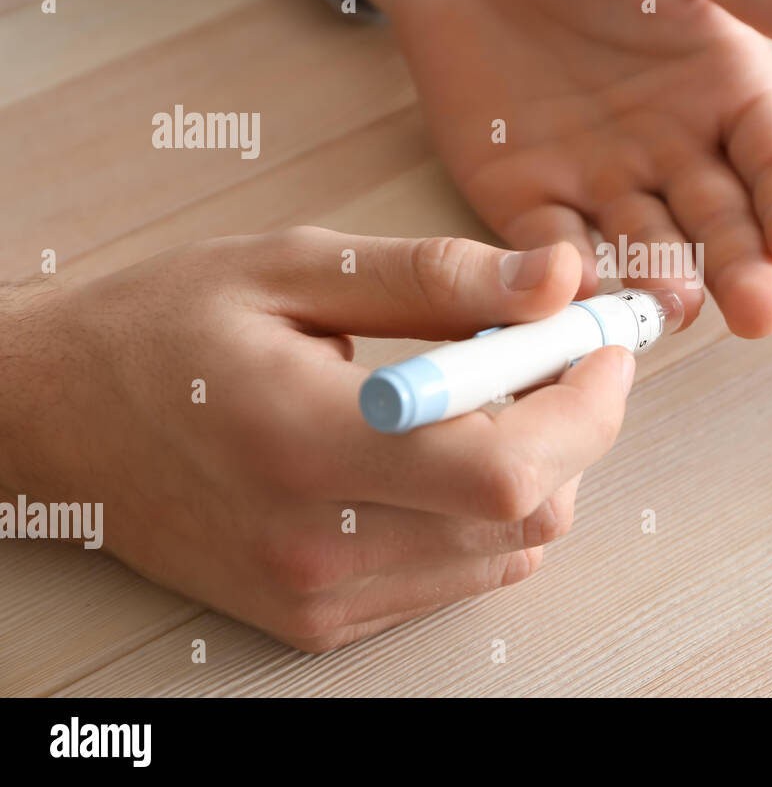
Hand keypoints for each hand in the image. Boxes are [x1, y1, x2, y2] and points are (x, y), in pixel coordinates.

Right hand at [0, 231, 630, 650]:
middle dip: (573, 424)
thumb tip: (560, 279)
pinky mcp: (321, 617)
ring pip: (510, 549)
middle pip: (530, 513)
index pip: (507, 464)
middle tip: (541, 350)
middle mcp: (319, 542)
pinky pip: (462, 575)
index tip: (602, 341)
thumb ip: (440, 277)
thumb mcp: (295, 267)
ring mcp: (321, 593)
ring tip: (477, 394)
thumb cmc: (164, 330)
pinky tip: (440, 451)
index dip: (587, 404)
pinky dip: (486, 511)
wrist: (55, 421)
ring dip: (534, 465)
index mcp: (307, 441)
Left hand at [347, 0, 771, 337]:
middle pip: (723, 225)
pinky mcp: (532, 202)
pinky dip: (567, 274)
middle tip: (759, 311)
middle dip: (745, 270)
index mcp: (727, 91)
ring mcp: (605, 183)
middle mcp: (677, 151)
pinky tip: (578, 285)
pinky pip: (555, 248)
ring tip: (674, 303)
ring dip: (664, 283)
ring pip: (648, 251)